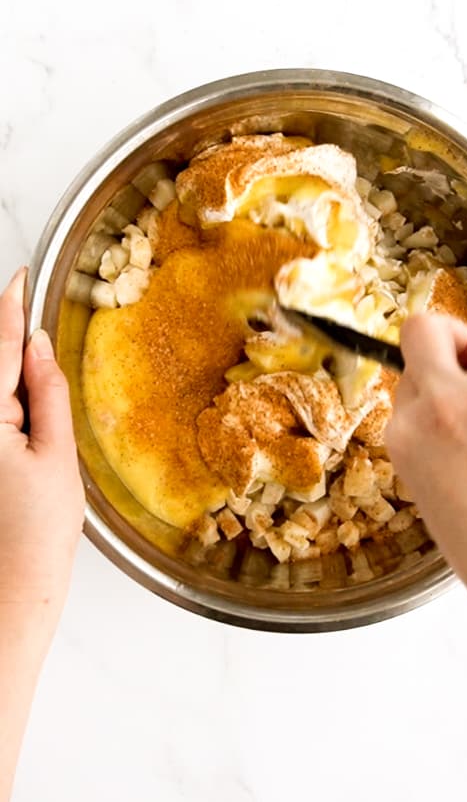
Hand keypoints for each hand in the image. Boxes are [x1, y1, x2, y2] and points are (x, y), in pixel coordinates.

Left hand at [0, 268, 83, 626]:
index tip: (17, 276)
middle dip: (14, 368)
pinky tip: (22, 446)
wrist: (10, 593)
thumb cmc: (36, 535)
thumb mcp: (57, 456)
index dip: (9, 307)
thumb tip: (38, 344)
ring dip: (11, 400)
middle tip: (40, 417)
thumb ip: (46, 392)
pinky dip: (6, 417)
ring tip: (33, 452)